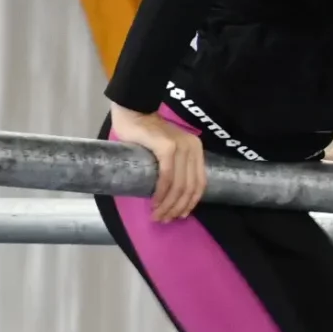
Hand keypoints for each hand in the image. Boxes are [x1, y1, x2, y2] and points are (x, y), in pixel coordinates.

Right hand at [110, 104, 206, 223]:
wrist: (133, 112)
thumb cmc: (146, 134)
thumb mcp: (167, 152)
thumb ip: (174, 167)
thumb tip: (172, 195)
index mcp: (196, 150)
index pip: (199, 183)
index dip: (191, 203)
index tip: (180, 216)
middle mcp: (193, 149)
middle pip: (190, 187)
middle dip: (177, 208)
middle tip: (164, 220)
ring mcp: (182, 147)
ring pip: (179, 185)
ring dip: (168, 205)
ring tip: (157, 216)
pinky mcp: (168, 147)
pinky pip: (167, 177)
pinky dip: (161, 193)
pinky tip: (155, 202)